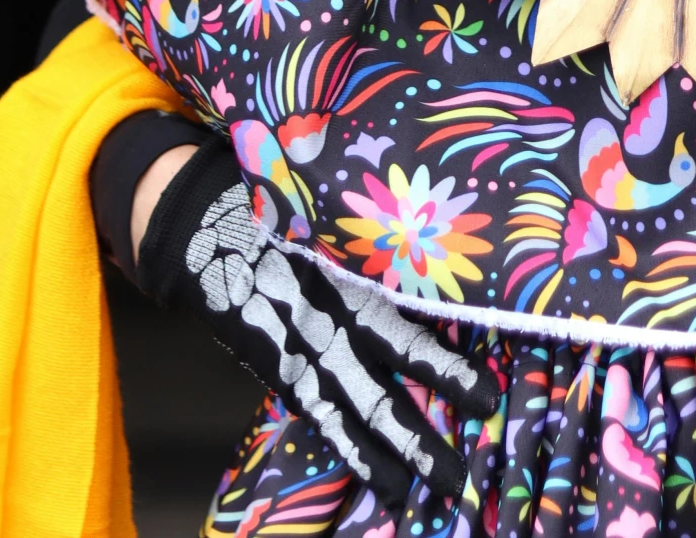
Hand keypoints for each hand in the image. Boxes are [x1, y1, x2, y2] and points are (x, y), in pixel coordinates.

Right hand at [137, 135, 497, 510]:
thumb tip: (449, 251)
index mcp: (345, 285)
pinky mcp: (280, 369)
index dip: (445, 370)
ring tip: (437, 484)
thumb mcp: (339, 215)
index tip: (487, 397)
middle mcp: (326, 328)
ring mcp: (301, 354)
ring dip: (394, 452)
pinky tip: (380, 476)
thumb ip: (383, 240)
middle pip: (381, 391)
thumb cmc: (287, 210)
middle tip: (461, 475)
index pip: (404, 336)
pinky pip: (320, 416)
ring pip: (354, 413)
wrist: (208, 228)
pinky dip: (350, 448)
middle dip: (421, 434)